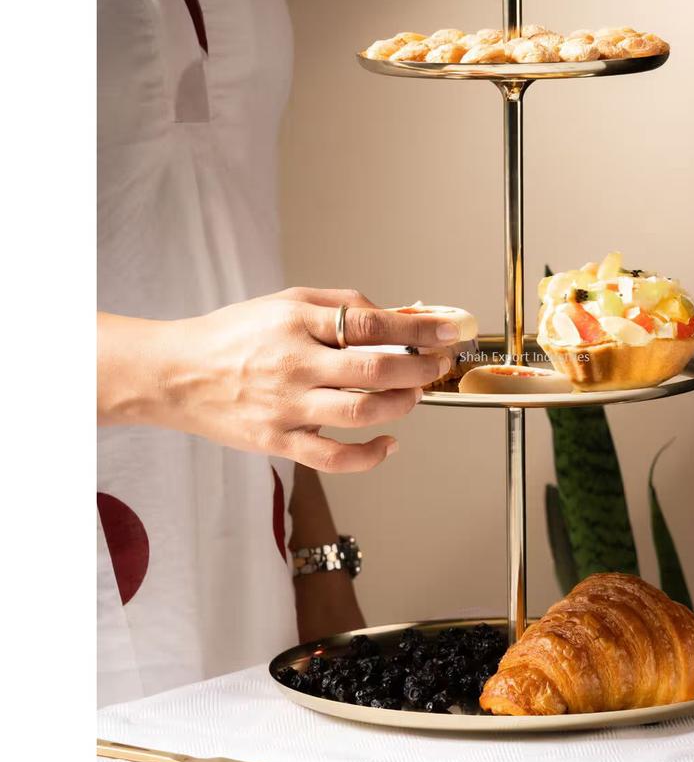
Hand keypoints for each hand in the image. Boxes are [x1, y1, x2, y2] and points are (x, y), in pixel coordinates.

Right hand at [98, 288, 460, 471]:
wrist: (175, 373)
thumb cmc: (235, 334)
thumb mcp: (286, 303)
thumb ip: (341, 306)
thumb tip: (396, 317)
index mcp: (296, 322)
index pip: (371, 323)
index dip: (419, 327)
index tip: (449, 329)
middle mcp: (293, 364)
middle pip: (374, 369)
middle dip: (420, 367)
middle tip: (440, 364)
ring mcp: (285, 406)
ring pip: (360, 413)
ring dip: (400, 404)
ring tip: (414, 394)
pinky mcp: (277, 441)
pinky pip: (332, 458)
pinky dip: (369, 456)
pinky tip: (389, 443)